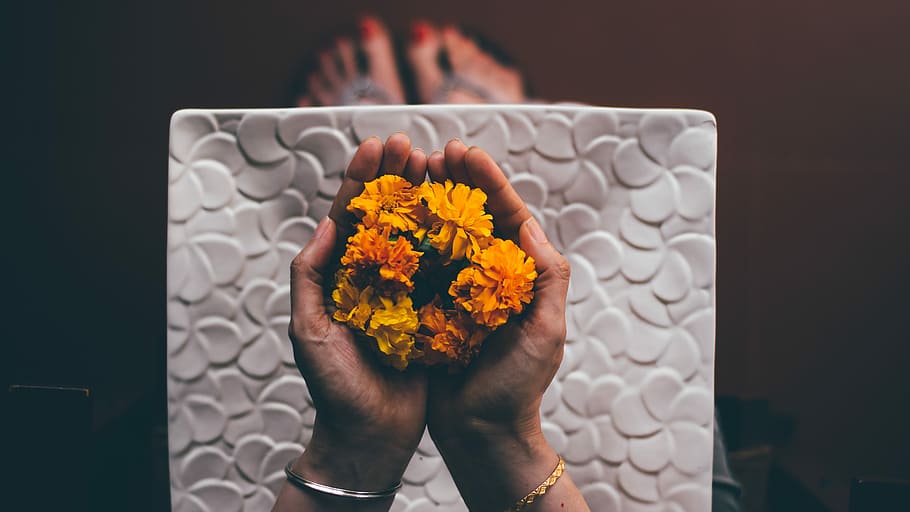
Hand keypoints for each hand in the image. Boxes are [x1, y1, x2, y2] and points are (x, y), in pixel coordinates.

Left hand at [274, 134, 428, 511]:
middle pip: (385, 215)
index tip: (378, 144)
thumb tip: (328, 223)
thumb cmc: (333, 386)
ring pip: (417, 234)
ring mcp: (405, 292)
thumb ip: (311, 277)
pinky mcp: (432, 312)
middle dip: (396, 178)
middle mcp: (374, 277)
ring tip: (438, 166)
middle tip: (411, 145)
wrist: (370, 437)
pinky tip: (464, 214)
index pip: (350, 215)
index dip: (362, 179)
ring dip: (426, 199)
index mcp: (340, 276)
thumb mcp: (309, 330)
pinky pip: (444, 269)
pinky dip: (452, 239)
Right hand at [425, 140, 587, 510]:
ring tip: (410, 172)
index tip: (463, 152)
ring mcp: (457, 291)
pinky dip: (406, 239)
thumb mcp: (545, 332)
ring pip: (442, 235)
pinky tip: (389, 216)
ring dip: (427, 201)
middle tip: (432, 152)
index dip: (486, 181)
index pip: (506, 216)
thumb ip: (546, 278)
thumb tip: (529, 224)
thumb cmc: (518, 387)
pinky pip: (417, 267)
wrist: (482, 433)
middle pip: (472, 216)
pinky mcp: (430, 308)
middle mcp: (488, 276)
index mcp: (520, 275)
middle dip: (454, 181)